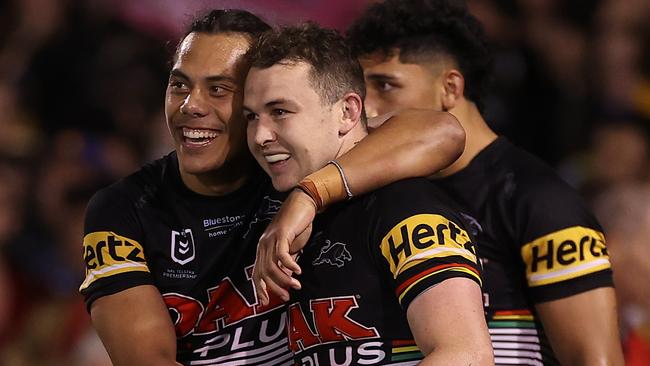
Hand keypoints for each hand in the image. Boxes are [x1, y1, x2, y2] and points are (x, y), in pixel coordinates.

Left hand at [253, 189, 315, 304]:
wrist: (303, 204)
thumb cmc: (297, 226)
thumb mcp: (291, 248)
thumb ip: (287, 263)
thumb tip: (288, 280)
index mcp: (263, 249)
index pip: (256, 274)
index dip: (259, 289)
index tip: (266, 303)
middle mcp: (263, 245)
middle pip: (263, 273)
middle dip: (273, 288)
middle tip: (285, 297)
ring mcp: (271, 239)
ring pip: (272, 266)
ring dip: (284, 279)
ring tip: (296, 286)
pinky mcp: (282, 234)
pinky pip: (282, 254)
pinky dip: (289, 265)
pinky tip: (298, 271)